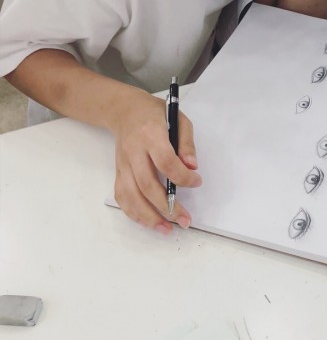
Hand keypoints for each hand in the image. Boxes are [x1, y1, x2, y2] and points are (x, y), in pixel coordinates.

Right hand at [112, 91, 201, 234]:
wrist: (124, 110)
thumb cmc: (155, 114)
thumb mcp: (178, 118)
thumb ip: (186, 143)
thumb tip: (193, 167)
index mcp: (150, 135)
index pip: (165, 161)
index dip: (182, 176)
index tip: (197, 182)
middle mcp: (133, 152)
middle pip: (147, 184)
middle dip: (167, 206)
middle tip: (185, 219)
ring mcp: (123, 164)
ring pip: (131, 196)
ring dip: (149, 217)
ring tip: (167, 229)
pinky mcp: (118, 172)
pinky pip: (122, 197)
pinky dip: (134, 213)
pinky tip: (149, 222)